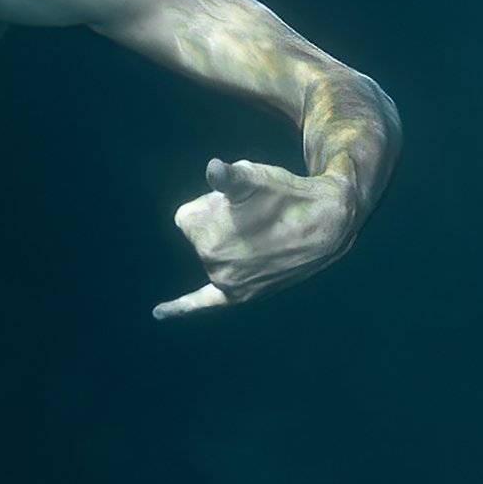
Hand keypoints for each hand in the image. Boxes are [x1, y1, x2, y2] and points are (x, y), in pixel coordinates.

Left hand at [153, 133, 371, 321]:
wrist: (325, 224)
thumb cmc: (286, 195)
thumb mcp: (254, 177)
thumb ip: (226, 175)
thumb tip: (213, 170)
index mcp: (206, 235)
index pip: (187, 216)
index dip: (216, 203)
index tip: (246, 202)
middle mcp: (213, 264)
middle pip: (198, 235)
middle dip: (220, 222)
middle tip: (258, 217)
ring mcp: (226, 283)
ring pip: (210, 254)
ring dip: (225, 244)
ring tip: (262, 236)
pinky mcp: (238, 296)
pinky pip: (203, 304)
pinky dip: (179, 309)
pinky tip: (158, 313)